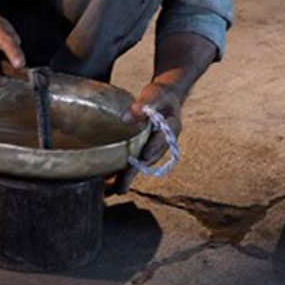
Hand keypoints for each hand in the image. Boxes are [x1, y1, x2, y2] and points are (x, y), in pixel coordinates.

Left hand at [108, 80, 183, 194]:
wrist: (166, 97)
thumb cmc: (160, 95)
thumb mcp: (154, 95)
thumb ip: (142, 106)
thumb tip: (125, 119)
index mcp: (172, 126)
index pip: (161, 139)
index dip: (152, 149)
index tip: (142, 158)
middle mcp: (165, 140)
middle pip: (149, 158)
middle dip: (135, 172)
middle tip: (121, 188)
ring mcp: (156, 146)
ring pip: (142, 162)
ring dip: (130, 174)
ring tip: (116, 189)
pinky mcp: (147, 147)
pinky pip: (137, 158)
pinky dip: (126, 167)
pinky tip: (112, 177)